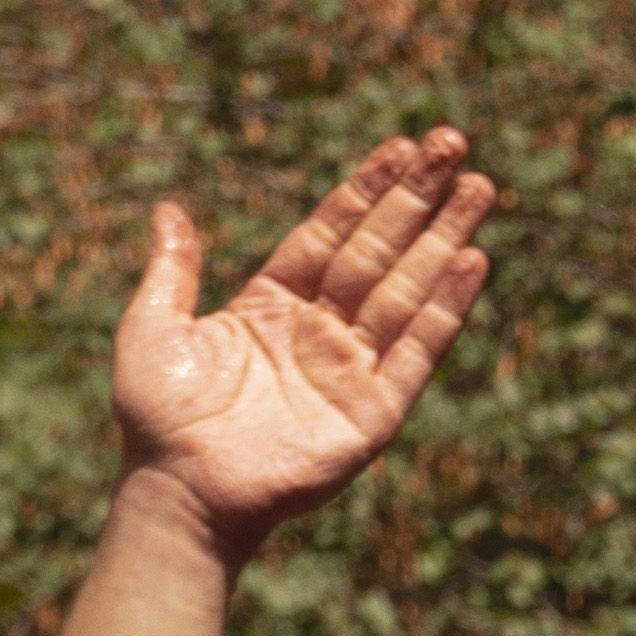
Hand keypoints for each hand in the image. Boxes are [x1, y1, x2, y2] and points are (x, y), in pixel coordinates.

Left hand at [110, 125, 501, 556]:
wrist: (179, 491)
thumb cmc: (158, 418)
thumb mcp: (154, 326)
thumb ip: (173, 269)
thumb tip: (169, 209)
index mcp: (271, 305)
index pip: (330, 233)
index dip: (365, 190)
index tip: (401, 146)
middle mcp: (318, 332)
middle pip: (379, 250)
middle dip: (417, 198)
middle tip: (454, 144)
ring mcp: (350, 370)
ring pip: (407, 289)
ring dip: (444, 237)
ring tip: (480, 187)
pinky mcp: (373, 413)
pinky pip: (417, 351)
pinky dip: (446, 308)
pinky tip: (472, 260)